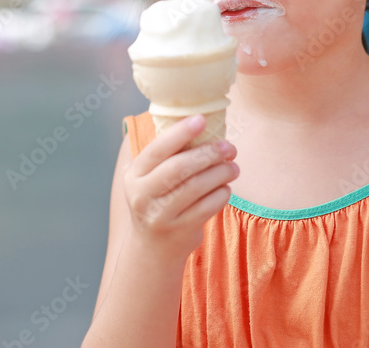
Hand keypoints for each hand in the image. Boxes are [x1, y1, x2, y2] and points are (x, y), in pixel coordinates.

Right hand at [122, 114, 238, 262]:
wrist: (152, 248)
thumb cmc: (158, 200)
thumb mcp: (150, 179)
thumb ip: (166, 155)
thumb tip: (197, 121)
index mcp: (135, 175)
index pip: (158, 149)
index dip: (180, 132)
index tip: (202, 119)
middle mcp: (143, 195)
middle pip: (180, 167)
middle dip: (208, 153)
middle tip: (229, 147)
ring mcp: (161, 215)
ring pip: (197, 187)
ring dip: (221, 173)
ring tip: (233, 167)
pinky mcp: (181, 230)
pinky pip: (208, 206)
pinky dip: (221, 193)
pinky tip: (226, 187)